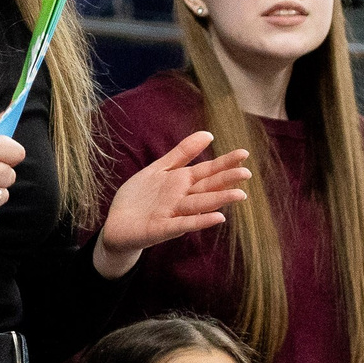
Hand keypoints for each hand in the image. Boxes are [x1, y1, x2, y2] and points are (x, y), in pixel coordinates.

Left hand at [92, 130, 250, 278]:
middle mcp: (182, 198)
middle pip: (207, 187)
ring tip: (239, 195)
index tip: (244, 154)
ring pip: (200, 204)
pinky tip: (217, 218)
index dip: (225, 162)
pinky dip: (199, 221)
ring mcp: (174, 214)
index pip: (207, 170)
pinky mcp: (162, 229)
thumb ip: (182, 153)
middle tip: (247, 173)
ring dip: (219, 200)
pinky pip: (183, 224)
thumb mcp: (159, 169)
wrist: (117, 224)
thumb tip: (208, 134)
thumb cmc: (139, 197)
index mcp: (181, 181)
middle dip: (226, 180)